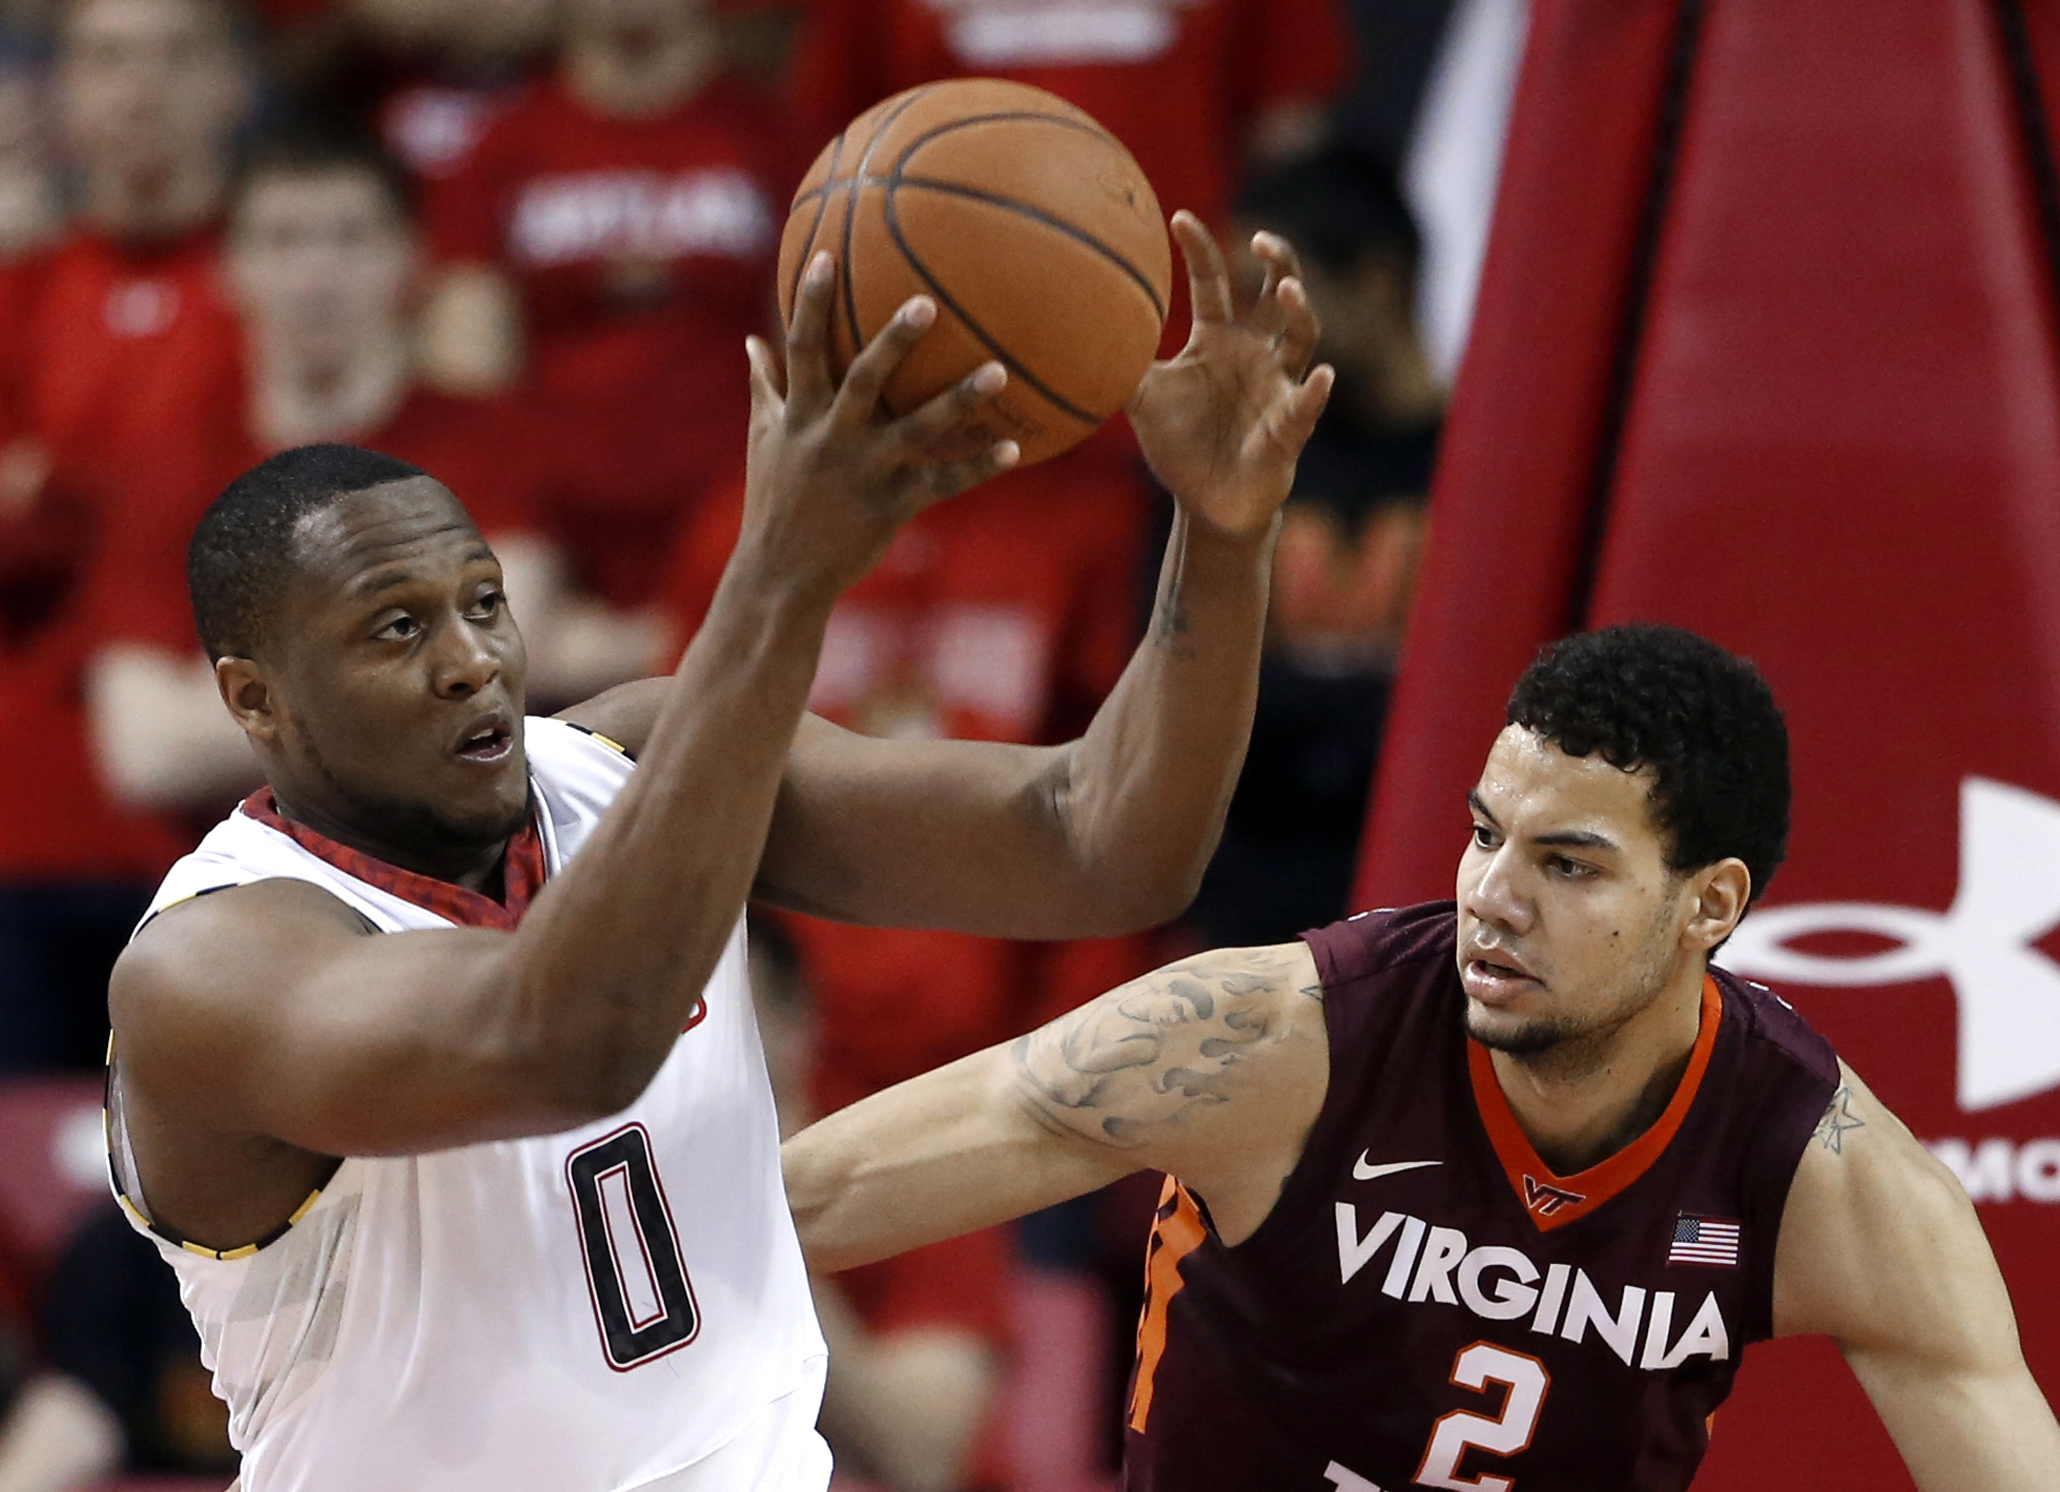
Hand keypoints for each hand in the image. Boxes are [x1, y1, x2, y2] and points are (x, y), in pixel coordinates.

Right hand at [737, 252, 1018, 606]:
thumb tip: (752, 341)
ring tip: (998, 369)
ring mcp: (862, 473)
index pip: (801, 347)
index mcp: (798, 416)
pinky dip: (977, 466)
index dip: (810, 301)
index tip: (825, 254)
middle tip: (929, 301)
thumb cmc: (774, 500)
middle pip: (863, 378)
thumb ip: (764, 387)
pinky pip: (941, 483)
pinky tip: (1014, 448)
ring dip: (958, 398)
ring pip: (914, 429)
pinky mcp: (889, 507)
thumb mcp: (764, 440)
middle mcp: (830, 438)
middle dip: (894, 340)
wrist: (779, 576)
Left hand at [1127, 213, 1334, 540]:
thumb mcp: (1142, 401)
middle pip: (1274, 294)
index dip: (1199, 249)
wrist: (1207, 503)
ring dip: (1298, 312)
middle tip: (1260, 238)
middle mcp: (1254, 352)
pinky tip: (1321, 377)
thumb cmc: (1180, 446)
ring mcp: (1277, 386)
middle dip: (1277, 262)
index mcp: (1218, 339)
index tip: (1178, 218)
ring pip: (1301, 337)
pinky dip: (1314, 392)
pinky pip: (1307, 405)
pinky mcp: (1289, 426)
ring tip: (1289, 291)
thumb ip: (1118, 366)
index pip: (1212, 282)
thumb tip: (1063, 335)